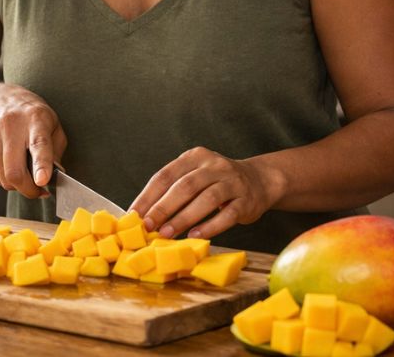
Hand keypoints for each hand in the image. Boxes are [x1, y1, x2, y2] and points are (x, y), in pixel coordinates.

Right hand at [0, 84, 65, 198]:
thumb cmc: (33, 116)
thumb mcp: (53, 125)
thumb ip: (56, 151)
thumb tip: (55, 177)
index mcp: (35, 119)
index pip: (38, 144)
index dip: (41, 165)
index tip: (43, 181)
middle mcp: (10, 126)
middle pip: (15, 170)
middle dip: (28, 189)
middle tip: (39, 192)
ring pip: (4, 178)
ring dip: (18, 186)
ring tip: (28, 177)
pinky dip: (6, 179)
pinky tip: (13, 167)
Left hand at [129, 147, 282, 239]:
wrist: (260, 180)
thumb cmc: (217, 182)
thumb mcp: (196, 176)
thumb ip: (173, 190)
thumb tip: (142, 216)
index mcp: (196, 157)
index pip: (166, 175)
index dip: (148, 196)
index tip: (133, 215)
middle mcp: (215, 165)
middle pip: (185, 186)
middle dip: (164, 208)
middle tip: (148, 227)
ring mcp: (233, 182)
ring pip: (207, 199)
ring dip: (184, 218)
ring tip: (167, 234)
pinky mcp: (246, 200)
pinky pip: (227, 214)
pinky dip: (210, 227)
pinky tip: (195, 236)